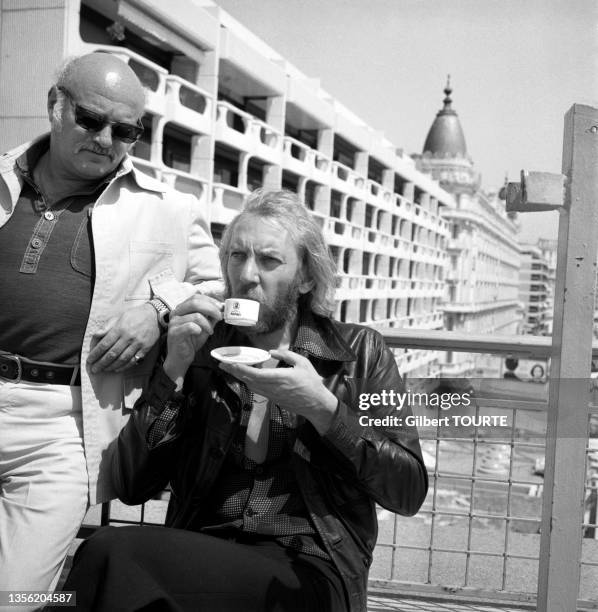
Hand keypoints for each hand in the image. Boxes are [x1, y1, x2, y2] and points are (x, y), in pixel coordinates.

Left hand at [88, 303, 159, 373]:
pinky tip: (117, 369)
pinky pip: (133, 360)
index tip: (90, 360)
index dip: (95, 354)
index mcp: (120, 329)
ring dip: (111, 366)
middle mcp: (128, 337)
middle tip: (94, 369)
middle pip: (112, 354)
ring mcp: (137, 344)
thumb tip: (96, 335)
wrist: (155, 315)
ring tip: (104, 370)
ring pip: (122, 359)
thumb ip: (107, 326)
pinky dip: (124, 366)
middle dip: (101, 363)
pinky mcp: (145, 349)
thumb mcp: (119, 317)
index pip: (104, 344)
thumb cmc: (135, 315)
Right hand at [163, 294, 223, 385]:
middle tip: (220, 317)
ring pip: (195, 315)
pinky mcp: (174, 332)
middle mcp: (176, 312)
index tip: (221, 307)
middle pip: (195, 302)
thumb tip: (223, 309)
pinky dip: (200, 329)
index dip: (210, 300)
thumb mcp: (204, 326)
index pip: (196, 297)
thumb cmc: (191, 341)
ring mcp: (174, 322)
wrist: (181, 358)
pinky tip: (201, 334)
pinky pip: (191, 326)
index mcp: (182, 308)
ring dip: (207, 323)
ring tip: (210, 331)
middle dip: (211, 308)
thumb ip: (211, 317)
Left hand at [218, 349, 337, 433]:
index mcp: (279, 377)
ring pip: (251, 385)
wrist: (316, 404)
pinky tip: (246, 376)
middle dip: (234, 371)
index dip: (240, 369)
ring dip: (240, 377)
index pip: (254, 374)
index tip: (230, 363)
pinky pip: (257, 389)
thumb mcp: (302, 363)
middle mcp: (272, 388)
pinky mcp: (273, 399)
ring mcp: (272, 395)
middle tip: (222, 364)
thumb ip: (286, 355)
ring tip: (231, 368)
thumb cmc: (311, 383)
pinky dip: (249, 381)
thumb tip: (271, 352)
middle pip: (248, 380)